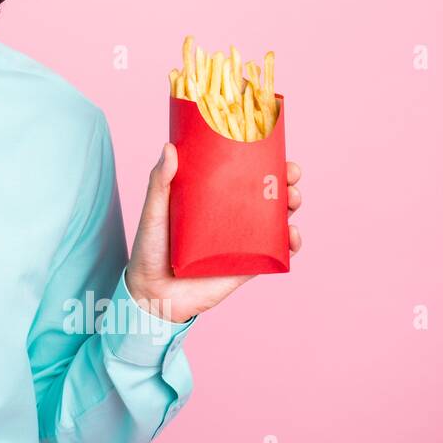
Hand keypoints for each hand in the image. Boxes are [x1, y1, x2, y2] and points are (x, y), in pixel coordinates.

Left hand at [125, 143, 302, 322]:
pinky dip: (292, 243)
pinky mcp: (248, 265)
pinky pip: (277, 253)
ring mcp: (241, 241)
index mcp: (211, 199)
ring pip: (277, 220)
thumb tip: (169, 148)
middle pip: (266, 194)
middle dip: (286, 181)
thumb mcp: (153, 212)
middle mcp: (230, 218)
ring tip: (293, 200)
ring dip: (292, 206)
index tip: (274, 149)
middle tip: (291, 175)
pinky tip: (293, 236)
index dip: (263, 161)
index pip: (242, 175)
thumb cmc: (149, 250)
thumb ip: (159, 182)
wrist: (153, 294)